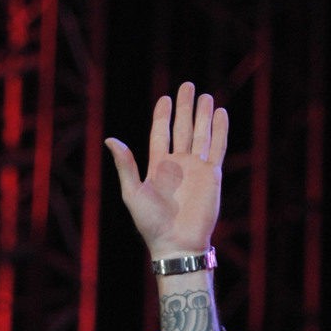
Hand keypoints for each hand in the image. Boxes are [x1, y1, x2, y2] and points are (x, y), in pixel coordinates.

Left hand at [105, 81, 226, 257]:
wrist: (176, 244)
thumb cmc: (151, 224)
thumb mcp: (133, 193)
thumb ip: (125, 165)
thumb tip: (110, 140)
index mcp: (158, 166)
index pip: (161, 133)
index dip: (163, 116)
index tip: (165, 98)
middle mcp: (178, 164)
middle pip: (183, 129)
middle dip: (185, 108)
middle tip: (188, 86)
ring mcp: (196, 169)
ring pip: (201, 134)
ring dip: (203, 115)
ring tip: (206, 96)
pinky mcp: (212, 176)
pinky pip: (217, 148)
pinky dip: (219, 131)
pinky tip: (221, 114)